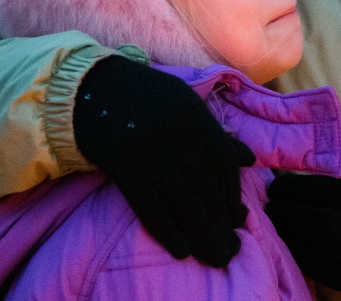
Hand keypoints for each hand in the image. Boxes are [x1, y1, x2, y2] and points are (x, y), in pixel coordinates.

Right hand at [73, 56, 255, 267]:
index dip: (233, 193)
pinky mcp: (123, 165)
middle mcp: (177, 135)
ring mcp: (150, 151)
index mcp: (195, 117)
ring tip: (213, 253)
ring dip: (202, 231)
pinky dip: (167, 230)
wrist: (91, 86)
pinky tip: (181, 249)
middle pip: (207, 186)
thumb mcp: (185, 102)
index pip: (224, 162)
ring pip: (183, 200)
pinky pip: (149, 204)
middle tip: (230, 246)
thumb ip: (215, 132)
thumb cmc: (144, 95)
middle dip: (222, 220)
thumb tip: (248, 159)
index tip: (237, 216)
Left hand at [266, 161, 340, 294]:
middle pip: (317, 224)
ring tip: (278, 229)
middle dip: (287, 216)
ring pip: (324, 252)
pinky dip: (315, 265)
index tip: (276, 186)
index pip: (323, 194)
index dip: (294, 191)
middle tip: (268, 208)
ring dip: (295, 241)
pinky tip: (301, 254)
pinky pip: (339, 277)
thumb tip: (314, 188)